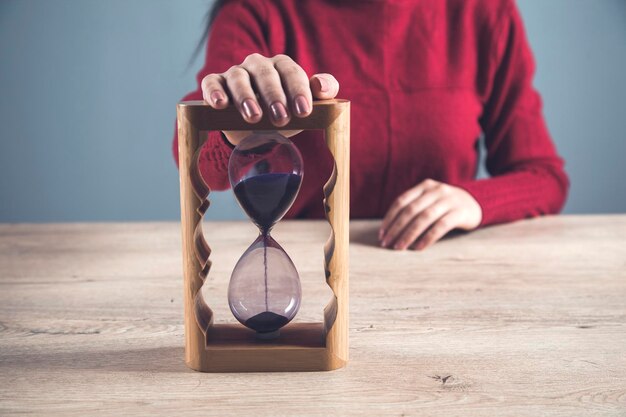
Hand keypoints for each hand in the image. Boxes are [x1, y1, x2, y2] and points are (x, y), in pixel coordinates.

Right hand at [200, 53, 339, 144]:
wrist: (258, 130)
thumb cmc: (285, 112)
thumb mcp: (306, 105)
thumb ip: (324, 91)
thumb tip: (322, 87)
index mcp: (282, 66)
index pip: (291, 72)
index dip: (298, 90)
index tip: (303, 111)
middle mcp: (258, 65)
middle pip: (265, 73)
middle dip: (273, 96)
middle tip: (281, 117)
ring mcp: (235, 74)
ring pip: (238, 77)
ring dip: (246, 96)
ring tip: (254, 117)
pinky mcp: (216, 85)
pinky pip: (212, 83)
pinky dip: (214, 92)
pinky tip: (220, 104)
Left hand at [379, 179, 481, 250]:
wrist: (477, 203)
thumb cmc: (445, 206)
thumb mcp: (430, 200)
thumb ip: (414, 208)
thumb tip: (389, 230)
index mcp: (425, 186)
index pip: (401, 201)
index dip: (390, 218)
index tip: (382, 234)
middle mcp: (436, 190)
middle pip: (411, 210)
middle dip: (396, 228)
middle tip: (387, 244)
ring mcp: (449, 200)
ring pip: (424, 218)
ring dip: (409, 234)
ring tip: (400, 247)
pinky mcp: (461, 212)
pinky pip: (441, 226)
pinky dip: (428, 237)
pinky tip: (419, 248)